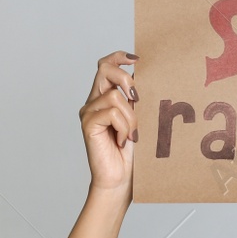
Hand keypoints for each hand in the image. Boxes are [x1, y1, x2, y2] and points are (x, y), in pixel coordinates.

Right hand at [81, 51, 138, 195]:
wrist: (119, 180)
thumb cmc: (130, 154)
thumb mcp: (138, 121)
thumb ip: (136, 101)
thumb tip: (148, 80)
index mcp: (105, 97)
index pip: (106, 65)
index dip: (119, 57)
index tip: (138, 60)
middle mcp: (94, 101)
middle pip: (105, 68)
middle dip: (126, 79)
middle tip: (138, 99)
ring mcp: (89, 111)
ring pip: (115, 96)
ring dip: (131, 116)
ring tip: (132, 135)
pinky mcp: (88, 123)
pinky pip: (111, 112)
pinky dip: (123, 127)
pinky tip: (123, 141)